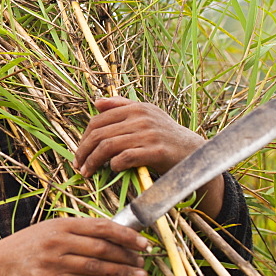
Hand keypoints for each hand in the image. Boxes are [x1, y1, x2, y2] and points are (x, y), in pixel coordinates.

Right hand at [0, 217, 148, 275]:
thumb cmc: (29, 246)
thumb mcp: (51, 230)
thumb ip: (76, 231)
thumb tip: (110, 233)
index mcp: (63, 225)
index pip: (100, 227)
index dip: (125, 235)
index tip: (144, 243)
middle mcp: (58, 241)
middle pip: (100, 248)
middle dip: (127, 257)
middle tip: (145, 266)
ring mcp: (51, 262)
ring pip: (91, 268)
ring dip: (118, 274)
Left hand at [72, 96, 223, 217]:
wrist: (196, 153)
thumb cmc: (166, 136)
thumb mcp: (147, 116)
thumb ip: (122, 106)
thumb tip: (97, 102)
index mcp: (136, 107)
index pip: (98, 121)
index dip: (84, 138)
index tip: (79, 154)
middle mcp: (141, 117)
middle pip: (99, 134)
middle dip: (84, 152)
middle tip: (78, 166)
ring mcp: (149, 133)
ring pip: (108, 146)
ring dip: (93, 162)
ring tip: (87, 172)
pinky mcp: (157, 151)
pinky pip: (126, 157)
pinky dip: (114, 165)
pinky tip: (112, 170)